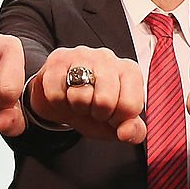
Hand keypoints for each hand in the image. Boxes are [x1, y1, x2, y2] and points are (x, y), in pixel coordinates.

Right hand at [28, 46, 145, 143]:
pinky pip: (56, 94)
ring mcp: (82, 55)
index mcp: (130, 71)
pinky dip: (58, 103)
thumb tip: (126, 132)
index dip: (117, 120)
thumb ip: (133, 131)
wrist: (62, 97)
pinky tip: (64, 94)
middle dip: (97, 114)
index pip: (130, 105)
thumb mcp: (117, 123)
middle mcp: (108, 58)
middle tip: (94, 108)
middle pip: (105, 101)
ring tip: (79, 101)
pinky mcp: (58, 59)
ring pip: (80, 96)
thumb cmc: (94, 107)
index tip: (112, 115)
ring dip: (77, 108)